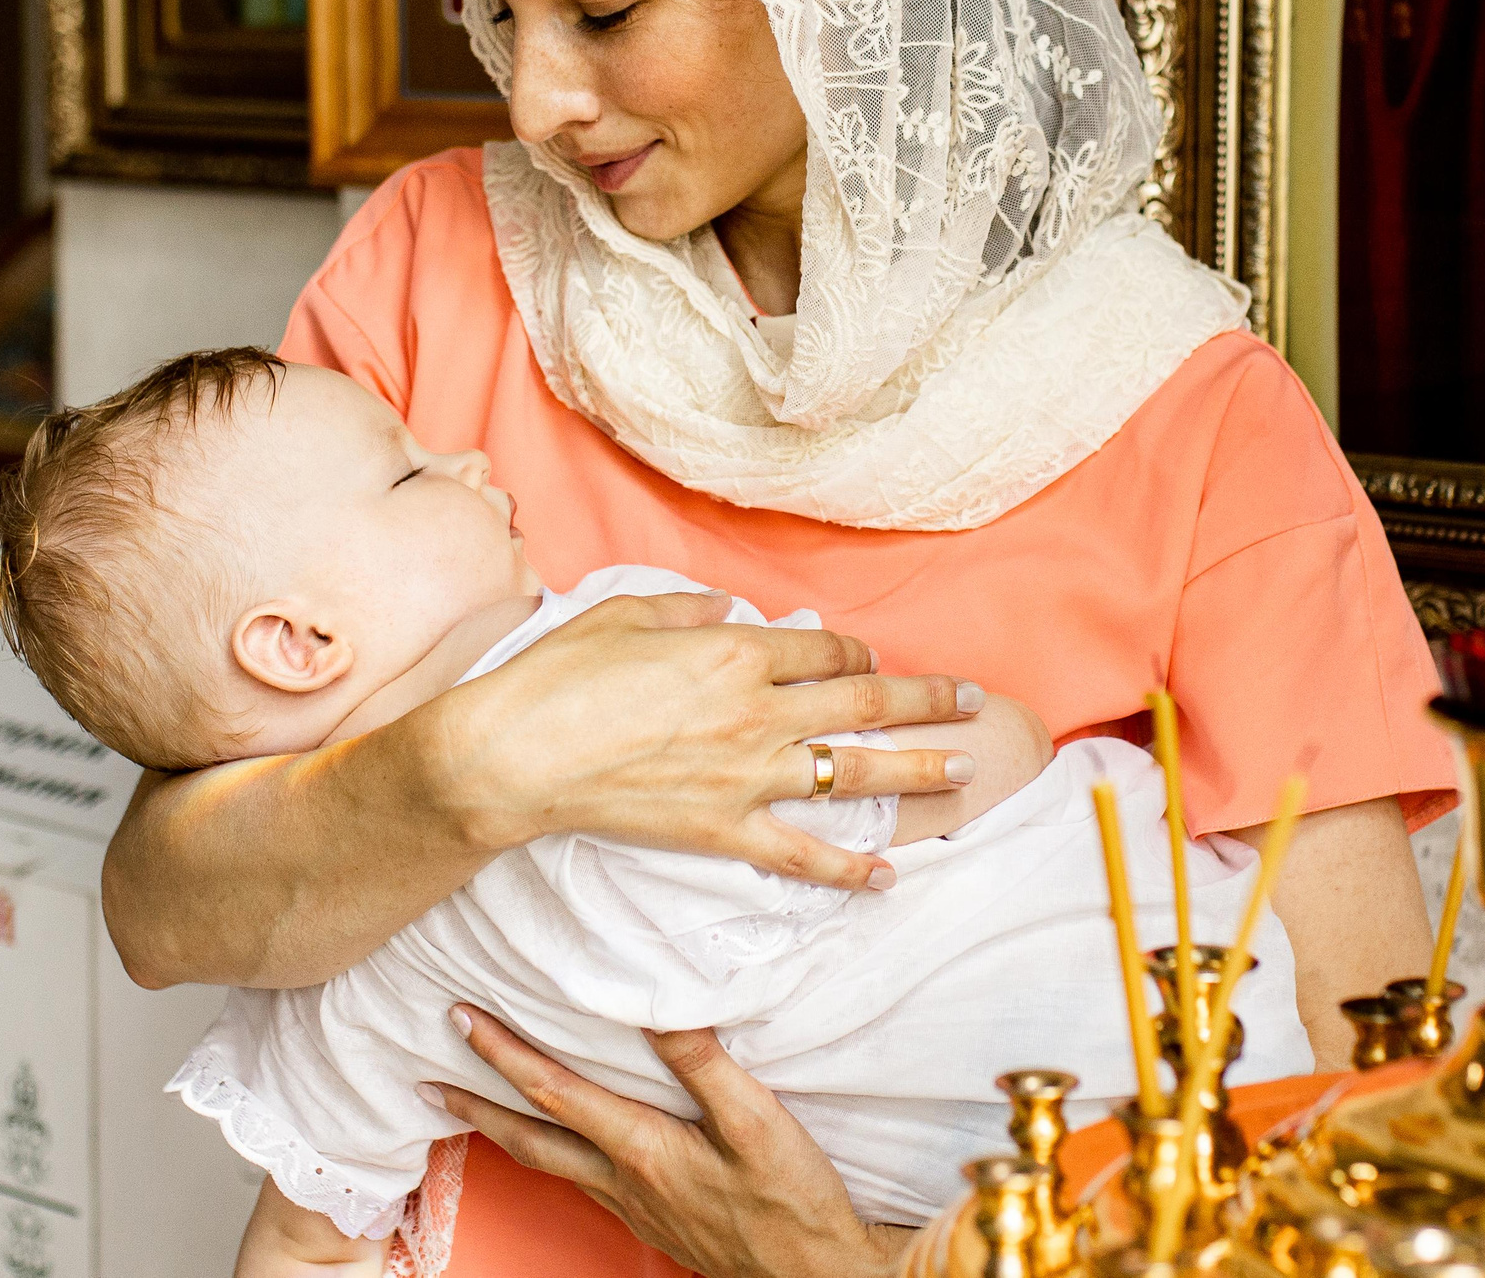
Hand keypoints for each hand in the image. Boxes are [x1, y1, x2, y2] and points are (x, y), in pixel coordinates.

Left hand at [426, 1006, 913, 1277]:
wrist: (812, 1274)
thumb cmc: (791, 1199)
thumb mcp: (757, 1121)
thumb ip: (704, 1063)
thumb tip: (653, 1006)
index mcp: (642, 1149)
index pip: (555, 1092)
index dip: (504, 1055)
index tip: (462, 1020)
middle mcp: (623, 1179)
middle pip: (531, 1139)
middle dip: (475, 1105)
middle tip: (426, 1081)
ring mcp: (634, 1204)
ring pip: (551, 1162)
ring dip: (504, 1131)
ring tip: (472, 1107)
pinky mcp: (652, 1216)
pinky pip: (581, 1177)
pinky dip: (551, 1151)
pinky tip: (559, 1142)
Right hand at [435, 589, 983, 890]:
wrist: (512, 755)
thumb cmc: (558, 676)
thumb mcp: (627, 613)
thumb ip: (691, 609)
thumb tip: (734, 609)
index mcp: (733, 651)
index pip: (825, 652)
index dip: (856, 654)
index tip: (869, 660)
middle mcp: (755, 711)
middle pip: (863, 704)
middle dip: (926, 700)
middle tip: (973, 700)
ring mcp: (744, 775)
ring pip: (852, 772)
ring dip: (916, 769)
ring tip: (962, 769)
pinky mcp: (721, 829)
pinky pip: (800, 853)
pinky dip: (847, 867)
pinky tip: (887, 875)